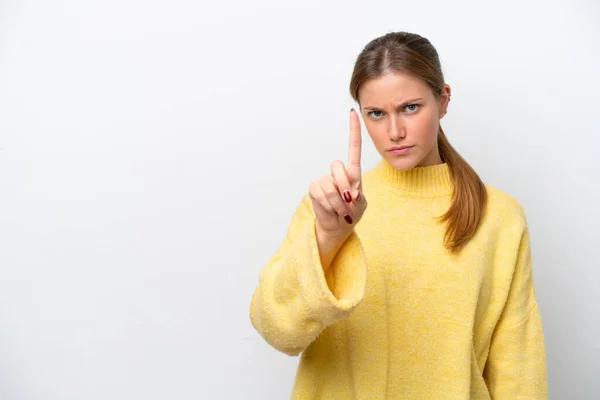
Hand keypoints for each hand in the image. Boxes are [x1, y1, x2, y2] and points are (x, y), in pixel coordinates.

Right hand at [309, 108, 367, 238]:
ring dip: (338, 202)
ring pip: (330, 185)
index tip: (354, 113)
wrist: (338, 226)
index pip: (354, 148)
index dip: (354, 130)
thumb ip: (356, 195)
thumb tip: (347, 192)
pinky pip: (321, 193)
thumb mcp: (360, 204)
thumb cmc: (352, 213)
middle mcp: (337, 173)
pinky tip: (331, 209)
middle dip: (344, 186)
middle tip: (349, 202)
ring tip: (341, 210)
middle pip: (338, 167)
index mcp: (352, 172)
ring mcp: (324, 180)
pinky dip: (329, 205)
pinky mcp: (315, 188)